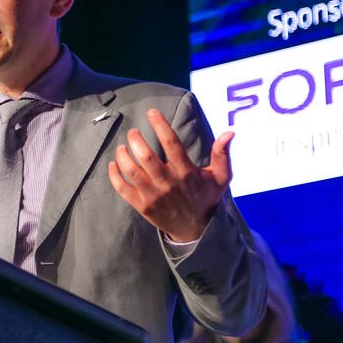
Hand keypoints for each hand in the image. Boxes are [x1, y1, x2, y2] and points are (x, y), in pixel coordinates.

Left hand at [108, 108, 233, 242]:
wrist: (195, 230)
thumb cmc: (205, 198)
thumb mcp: (220, 178)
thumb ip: (222, 155)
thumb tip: (229, 133)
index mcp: (186, 172)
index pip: (171, 144)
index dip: (161, 126)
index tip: (151, 112)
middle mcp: (168, 183)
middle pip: (146, 157)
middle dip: (136, 139)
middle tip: (133, 132)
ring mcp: (153, 195)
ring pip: (132, 171)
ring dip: (123, 156)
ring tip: (122, 146)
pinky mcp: (142, 206)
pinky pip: (123, 189)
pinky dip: (114, 175)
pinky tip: (113, 163)